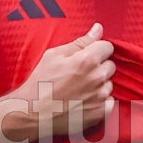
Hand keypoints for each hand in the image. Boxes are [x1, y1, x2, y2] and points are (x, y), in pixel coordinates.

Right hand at [11, 23, 115, 137]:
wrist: (32, 114)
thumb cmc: (40, 83)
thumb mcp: (54, 56)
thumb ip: (80, 41)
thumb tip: (98, 28)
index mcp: (87, 60)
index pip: (107, 47)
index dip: (97, 50)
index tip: (86, 57)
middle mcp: (98, 77)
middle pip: (110, 66)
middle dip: (98, 68)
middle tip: (79, 75)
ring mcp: (101, 96)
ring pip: (109, 85)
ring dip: (99, 86)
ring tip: (79, 91)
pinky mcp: (101, 113)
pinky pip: (109, 102)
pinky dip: (100, 102)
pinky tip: (83, 102)